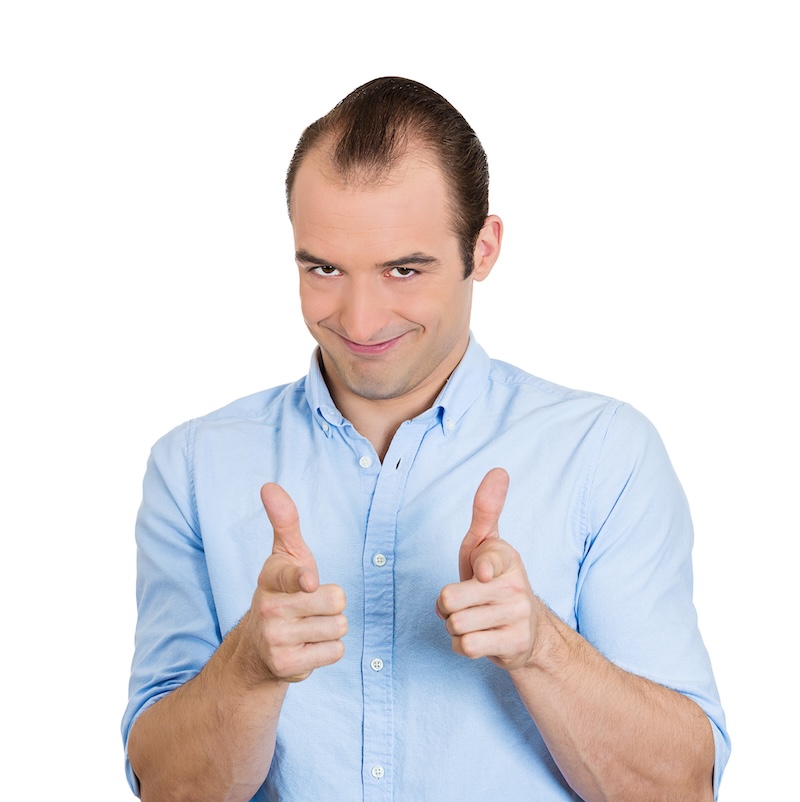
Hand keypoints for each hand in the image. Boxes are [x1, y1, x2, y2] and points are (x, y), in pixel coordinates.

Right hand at [242, 483, 346, 682]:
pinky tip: (307, 647)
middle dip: (332, 604)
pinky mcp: (287, 666)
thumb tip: (269, 486)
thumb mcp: (286, 554)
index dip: (303, 579)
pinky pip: (336, 651)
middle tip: (311, 606)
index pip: (292, 576)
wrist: (260, 648)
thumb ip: (284, 520)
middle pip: (336, 600)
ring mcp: (275, 639)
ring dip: (331, 628)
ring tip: (308, 627)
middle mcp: (269, 608)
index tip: (308, 582)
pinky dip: (328, 650)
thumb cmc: (284, 591)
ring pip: (338, 626)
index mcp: (271, 578)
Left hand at [436, 468, 539, 670]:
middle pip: (449, 599)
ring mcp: (518, 615)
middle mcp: (517, 584)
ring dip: (454, 626)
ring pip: (455, 624)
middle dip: (447, 606)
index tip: (483, 574)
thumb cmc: (494, 580)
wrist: (527, 630)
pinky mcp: (515, 644)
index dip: (478, 569)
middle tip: (466, 602)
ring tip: (475, 618)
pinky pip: (465, 646)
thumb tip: (499, 470)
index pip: (483, 560)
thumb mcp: (485, 543)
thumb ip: (486, 509)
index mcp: (507, 556)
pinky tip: (481, 637)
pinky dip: (463, 645)